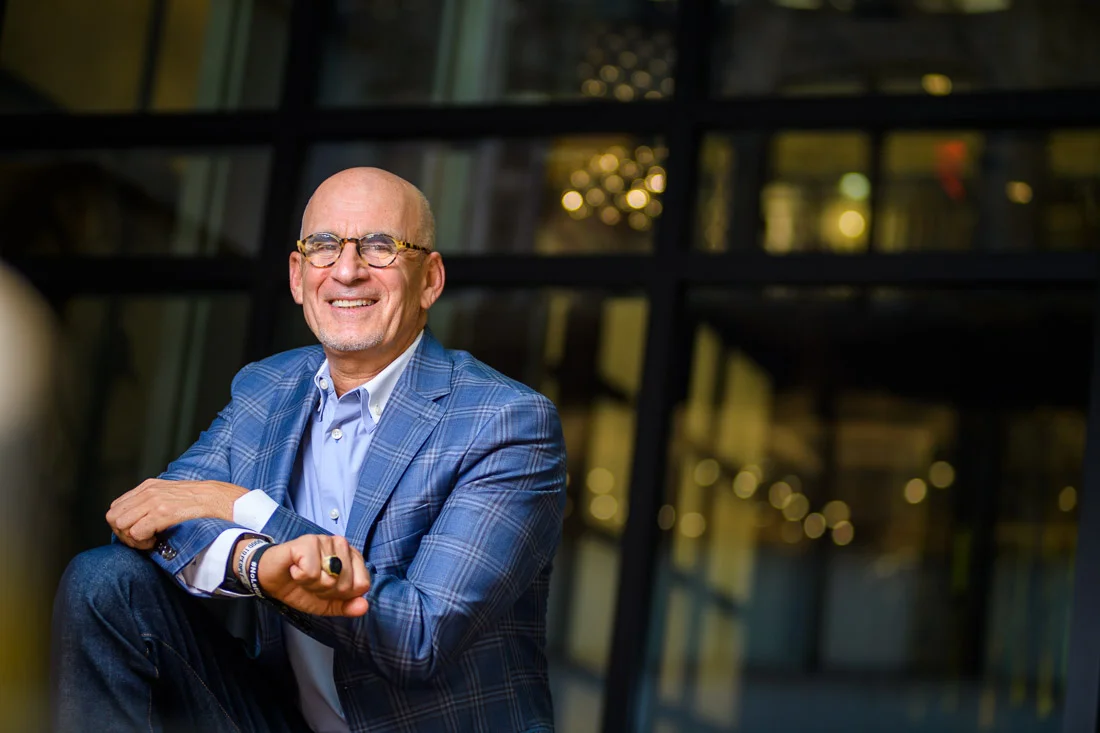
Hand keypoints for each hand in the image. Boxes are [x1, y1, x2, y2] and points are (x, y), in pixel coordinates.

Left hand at [106, 479, 248, 549]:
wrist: (222, 499)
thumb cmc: (202, 501)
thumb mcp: (173, 494)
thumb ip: (155, 502)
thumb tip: (140, 520)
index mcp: (148, 486)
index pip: (116, 508)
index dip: (123, 525)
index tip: (139, 534)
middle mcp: (148, 492)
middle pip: (114, 517)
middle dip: (123, 534)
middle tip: (142, 541)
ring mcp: (154, 501)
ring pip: (121, 526)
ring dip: (132, 539)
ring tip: (150, 541)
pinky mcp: (163, 512)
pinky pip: (136, 532)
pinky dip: (142, 542)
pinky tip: (157, 542)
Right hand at [255, 535, 370, 616]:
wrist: (271, 580)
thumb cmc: (301, 587)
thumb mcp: (327, 604)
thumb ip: (347, 606)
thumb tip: (364, 606)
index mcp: (352, 558)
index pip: (363, 584)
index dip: (342, 595)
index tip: (327, 589)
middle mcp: (342, 545)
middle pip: (347, 584)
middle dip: (326, 591)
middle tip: (312, 582)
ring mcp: (325, 540)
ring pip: (330, 579)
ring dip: (312, 585)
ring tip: (302, 575)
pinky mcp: (308, 541)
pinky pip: (312, 572)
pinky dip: (300, 577)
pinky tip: (294, 569)